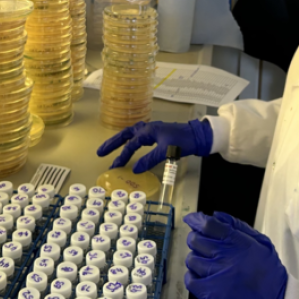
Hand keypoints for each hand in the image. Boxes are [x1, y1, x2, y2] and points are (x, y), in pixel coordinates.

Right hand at [96, 119, 212, 172]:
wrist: (198, 136)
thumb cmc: (183, 141)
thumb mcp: (167, 151)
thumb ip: (150, 159)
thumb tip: (135, 169)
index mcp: (148, 131)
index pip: (131, 144)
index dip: (123, 156)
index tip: (116, 167)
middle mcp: (148, 128)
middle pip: (126, 134)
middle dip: (113, 143)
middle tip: (100, 152)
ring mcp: (153, 130)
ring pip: (132, 134)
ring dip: (121, 141)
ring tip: (111, 148)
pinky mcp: (158, 134)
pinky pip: (139, 136)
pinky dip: (132, 140)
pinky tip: (132, 145)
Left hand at [184, 212, 286, 298]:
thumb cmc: (269, 273)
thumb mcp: (261, 242)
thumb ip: (238, 226)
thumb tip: (217, 215)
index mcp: (236, 242)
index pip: (207, 225)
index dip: (196, 220)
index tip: (192, 219)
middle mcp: (224, 256)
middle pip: (195, 240)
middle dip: (196, 239)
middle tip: (202, 244)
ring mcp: (214, 275)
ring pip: (192, 259)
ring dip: (196, 259)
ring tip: (207, 264)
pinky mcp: (209, 293)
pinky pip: (190, 279)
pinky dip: (193, 276)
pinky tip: (202, 277)